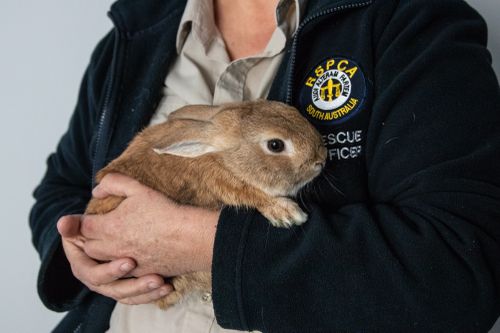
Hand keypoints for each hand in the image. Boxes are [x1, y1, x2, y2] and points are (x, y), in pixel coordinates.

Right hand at [57, 215, 172, 304]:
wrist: (116, 228)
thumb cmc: (100, 223)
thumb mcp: (89, 221)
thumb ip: (76, 223)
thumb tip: (61, 223)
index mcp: (82, 263)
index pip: (92, 272)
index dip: (110, 270)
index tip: (131, 262)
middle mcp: (94, 278)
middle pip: (112, 288)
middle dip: (133, 284)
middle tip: (154, 276)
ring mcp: (110, 285)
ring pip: (126, 295)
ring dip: (144, 290)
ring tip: (162, 282)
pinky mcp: (126, 288)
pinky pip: (138, 297)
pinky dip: (152, 294)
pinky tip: (168, 287)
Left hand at [80, 173, 218, 276]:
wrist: (190, 238)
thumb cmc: (165, 212)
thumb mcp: (138, 188)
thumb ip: (113, 183)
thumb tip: (97, 191)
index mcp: (108, 227)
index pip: (83, 226)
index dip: (82, 221)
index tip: (88, 218)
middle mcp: (113, 248)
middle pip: (89, 247)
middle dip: (90, 239)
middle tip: (99, 230)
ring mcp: (127, 264)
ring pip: (103, 264)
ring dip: (104, 255)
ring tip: (114, 245)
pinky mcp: (141, 274)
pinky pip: (123, 275)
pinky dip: (122, 268)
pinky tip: (132, 258)